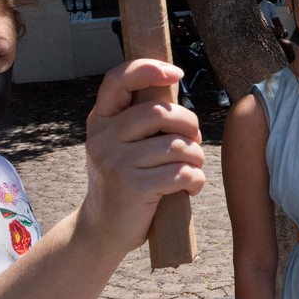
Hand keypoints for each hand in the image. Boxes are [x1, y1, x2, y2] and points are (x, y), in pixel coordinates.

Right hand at [81, 59, 205, 254]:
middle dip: (190, 126)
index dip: (148, 69)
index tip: (176, 73)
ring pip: (177, 145)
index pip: (118, 79)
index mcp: (101, 120)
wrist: (103, 230)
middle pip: (161, 112)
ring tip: (191, 168)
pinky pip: (182, 173)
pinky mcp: (132, 187)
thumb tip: (173, 81)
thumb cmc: (126, 180)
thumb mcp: (123, 144)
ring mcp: (116, 162)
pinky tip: (189, 188)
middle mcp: (103, 137)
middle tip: (193, 143)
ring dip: (196, 157)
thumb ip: (141, 118)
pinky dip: (196, 180)